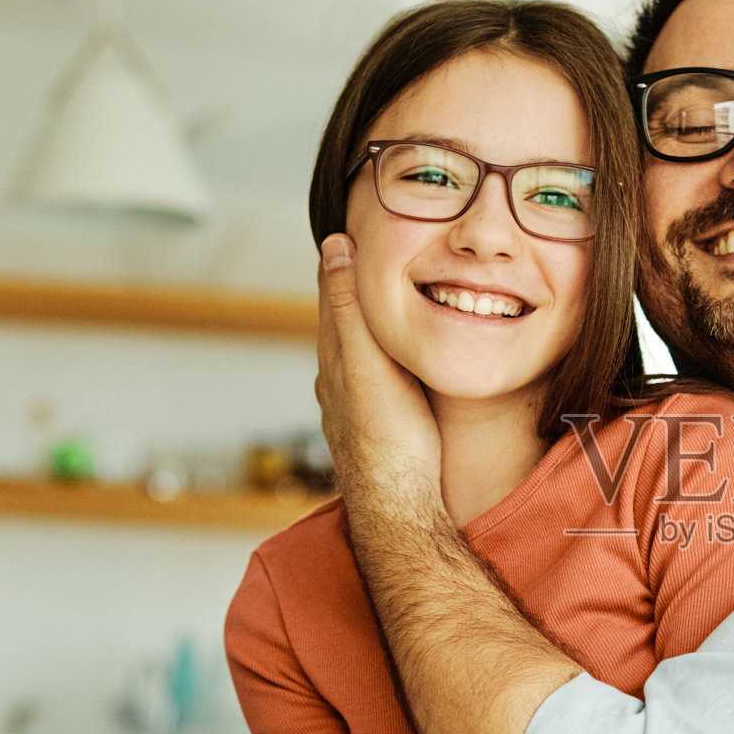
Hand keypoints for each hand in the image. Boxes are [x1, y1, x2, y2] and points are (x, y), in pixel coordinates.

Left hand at [315, 233, 441, 508]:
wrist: (399, 508)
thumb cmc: (390, 439)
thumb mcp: (369, 361)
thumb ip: (351, 306)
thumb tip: (335, 245)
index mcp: (335, 356)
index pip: (334, 292)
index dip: (345, 258)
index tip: (358, 225)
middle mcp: (338, 379)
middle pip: (345, 320)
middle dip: (358, 288)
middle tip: (379, 254)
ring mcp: (355, 404)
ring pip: (360, 351)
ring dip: (373, 325)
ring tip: (394, 301)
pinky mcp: (375, 425)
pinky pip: (376, 376)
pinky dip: (384, 355)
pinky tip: (399, 363)